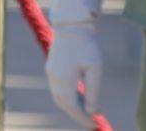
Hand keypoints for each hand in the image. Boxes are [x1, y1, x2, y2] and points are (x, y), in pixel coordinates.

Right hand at [46, 0, 103, 124]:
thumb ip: (93, 92)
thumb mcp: (95, 69)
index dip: (82, 118)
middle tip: (91, 120)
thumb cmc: (86, 46)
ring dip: (71, 105)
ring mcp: (51, 72)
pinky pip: (57, 88)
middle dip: (75, 114)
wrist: (71, 25)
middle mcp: (54, 77)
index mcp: (63, 79)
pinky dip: (67, 96)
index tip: (93, 125)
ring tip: (88, 109)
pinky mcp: (52, 67)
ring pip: (58, 96)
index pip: (71, 107)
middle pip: (62, 104)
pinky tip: (80, 95)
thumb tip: (92, 110)